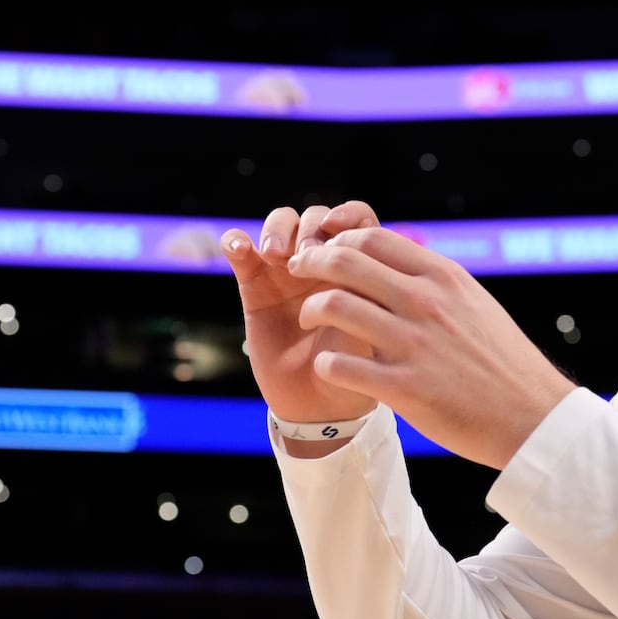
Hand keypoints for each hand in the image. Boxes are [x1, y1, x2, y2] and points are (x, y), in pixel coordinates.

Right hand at [221, 201, 382, 426]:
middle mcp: (324, 262)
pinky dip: (235, 242)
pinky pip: (242, 254)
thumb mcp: (378, 331)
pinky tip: (239, 249)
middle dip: (312, 228)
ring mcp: (288, 271)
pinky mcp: (256, 286)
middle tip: (309, 256)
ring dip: (278, 228)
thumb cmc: (362, 367)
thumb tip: (382, 270)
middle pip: (316, 217)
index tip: (340, 228)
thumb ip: (376, 298)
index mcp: (360, 264)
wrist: (325, 404)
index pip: (354, 218)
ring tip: (276, 255)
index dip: (346, 215)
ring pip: (281, 224)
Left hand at [286, 225, 577, 470]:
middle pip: (345, 262)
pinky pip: (340, 364)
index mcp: (443, 277)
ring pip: (334, 306)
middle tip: (297, 272)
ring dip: (311, 309)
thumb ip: (434, 281)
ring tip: (309, 319)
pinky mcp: (404, 389)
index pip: (372, 238)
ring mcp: (413, 344)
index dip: (337, 241)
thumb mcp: (473, 302)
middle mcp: (426, 303)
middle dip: (310, 262)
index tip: (323, 252)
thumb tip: (396, 261)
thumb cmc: (500, 358)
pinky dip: (325, 362)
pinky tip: (329, 366)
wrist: (531, 414)